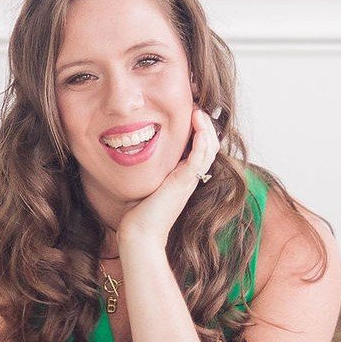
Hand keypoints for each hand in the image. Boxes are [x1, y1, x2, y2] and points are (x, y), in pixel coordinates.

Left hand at [115, 105, 221, 251]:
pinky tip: (198, 124)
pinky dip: (202, 139)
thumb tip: (130, 150)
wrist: (139, 233)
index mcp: (183, 177)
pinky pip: (201, 157)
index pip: (199, 148)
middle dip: (205, 124)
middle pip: (209, 145)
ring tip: (198, 111)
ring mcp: (189, 180)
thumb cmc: (137, 213)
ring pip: (210, 148)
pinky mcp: (185, 182)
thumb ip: (147, 168)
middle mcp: (190, 178)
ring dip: (206, 127)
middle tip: (196, 107)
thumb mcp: (145, 183)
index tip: (189, 112)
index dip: (198, 130)